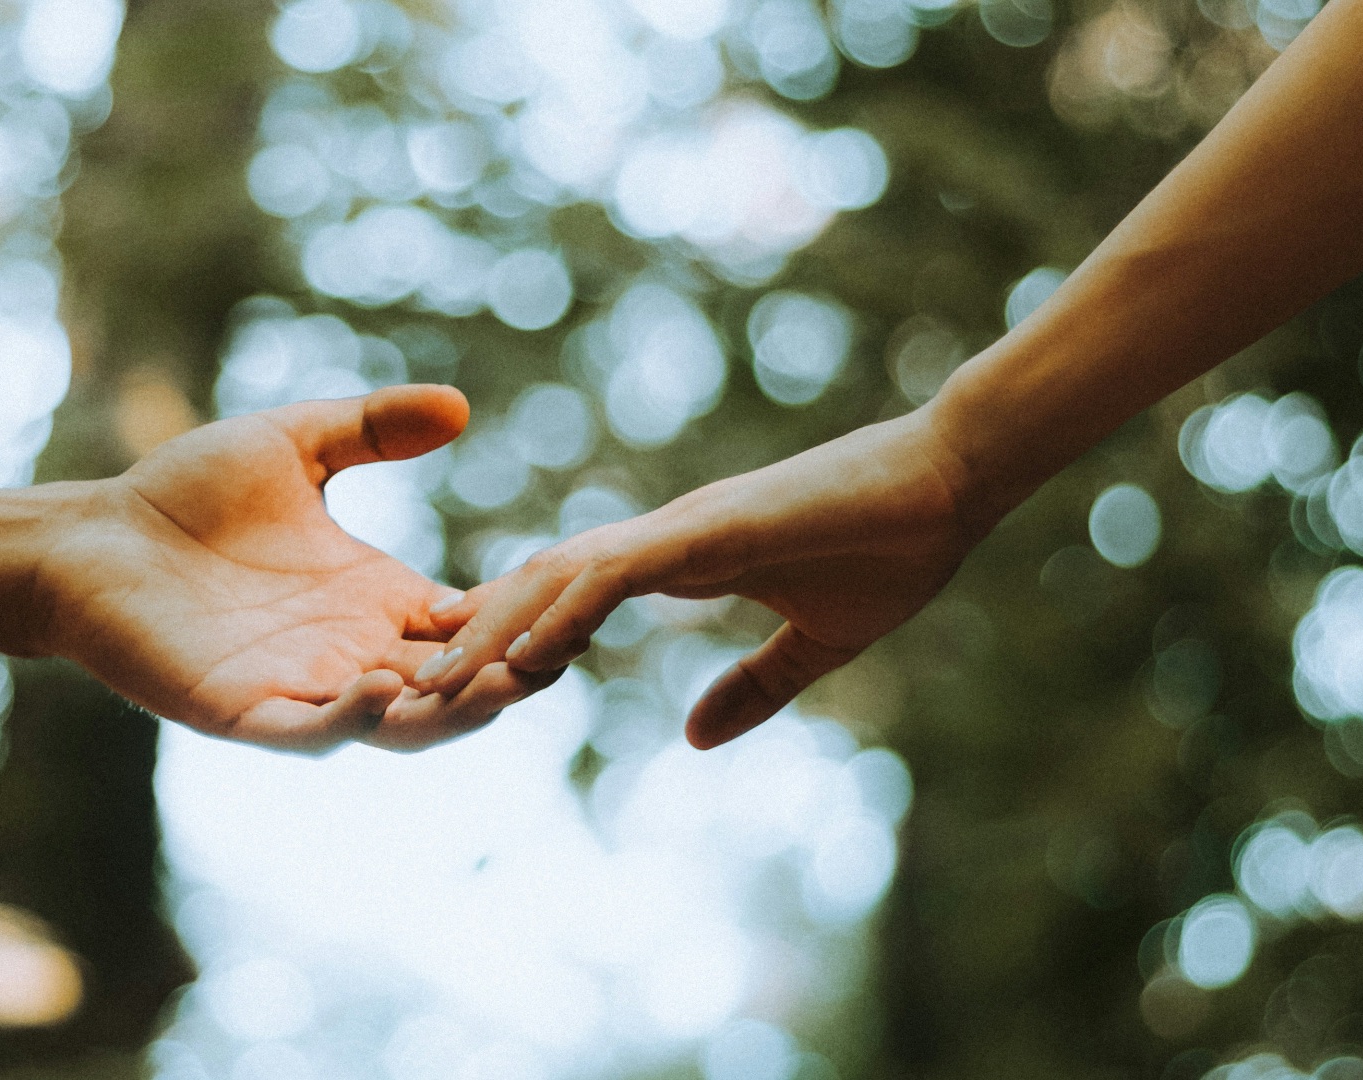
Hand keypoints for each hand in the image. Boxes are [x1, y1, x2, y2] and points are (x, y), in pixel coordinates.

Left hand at [32, 385, 557, 750]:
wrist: (91, 537)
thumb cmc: (183, 494)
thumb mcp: (296, 445)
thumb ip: (374, 428)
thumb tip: (460, 405)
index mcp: (375, 600)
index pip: (470, 626)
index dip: (521, 620)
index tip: (578, 599)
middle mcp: (352, 652)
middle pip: (454, 686)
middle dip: (507, 679)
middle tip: (559, 656)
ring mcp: (303, 689)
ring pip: (400, 724)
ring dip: (452, 714)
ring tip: (496, 684)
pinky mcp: (245, 712)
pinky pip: (313, 731)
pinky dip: (351, 722)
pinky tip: (378, 686)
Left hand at [414, 410, 983, 748]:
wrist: (953, 480)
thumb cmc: (893, 548)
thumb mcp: (818, 643)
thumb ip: (755, 686)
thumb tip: (697, 737)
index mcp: (678, 561)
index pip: (570, 596)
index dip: (512, 635)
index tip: (463, 682)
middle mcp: (660, 540)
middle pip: (541, 586)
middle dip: (475, 637)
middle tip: (408, 687)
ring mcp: (680, 531)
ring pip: (560, 578)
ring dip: (496, 631)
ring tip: (435, 681)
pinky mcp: (710, 532)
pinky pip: (618, 575)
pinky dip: (567, 613)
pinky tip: (525, 657)